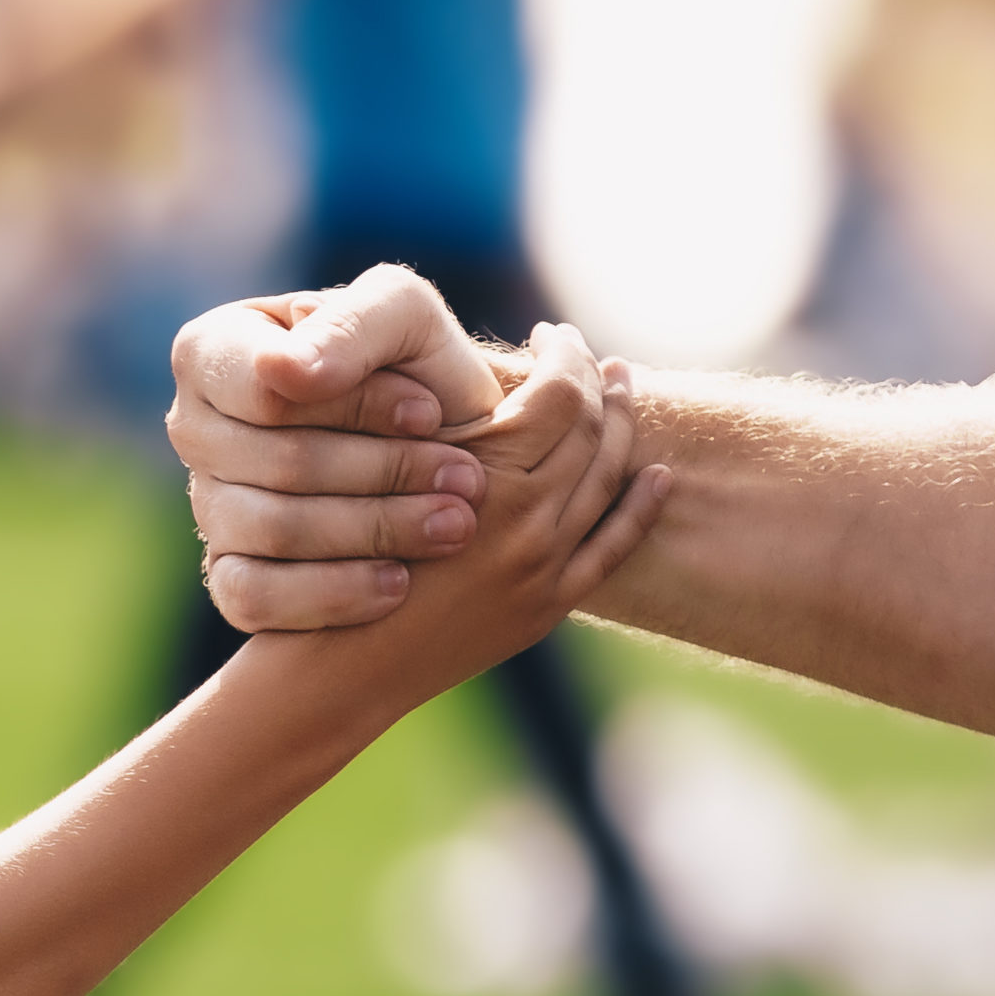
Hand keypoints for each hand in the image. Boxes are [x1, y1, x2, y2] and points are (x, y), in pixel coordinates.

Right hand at [167, 264, 512, 629]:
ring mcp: (208, 505)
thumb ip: (351, 324)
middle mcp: (196, 428)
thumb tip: (284, 371)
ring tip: (454, 525)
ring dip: (376, 530)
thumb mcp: (405, 317)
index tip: (430, 412)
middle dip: (383, 473)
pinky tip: (398, 583)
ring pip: (273, 531)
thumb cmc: (420, 368)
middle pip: (276, 465)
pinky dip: (334, 593)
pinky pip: (253, 598)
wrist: (452, 448)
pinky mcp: (229, 576)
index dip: (354, 408)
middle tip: (465, 480)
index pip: (265, 391)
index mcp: (216, 351)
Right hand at [320, 320, 669, 704]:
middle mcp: (527, 521)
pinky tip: (658, 475)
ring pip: (608, 480)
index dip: (563, 353)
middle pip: (592, 430)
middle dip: (595, 381)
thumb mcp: (381, 462)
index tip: (551, 333)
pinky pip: (613, 548)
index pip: (560, 392)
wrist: (340, 663)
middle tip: (589, 354)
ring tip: (621, 389)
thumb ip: (436, 412)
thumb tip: (487, 354)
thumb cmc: (336, 548)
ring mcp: (543, 569)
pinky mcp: (546, 607)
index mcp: (486, 474)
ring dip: (622, 427)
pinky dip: (641, 506)